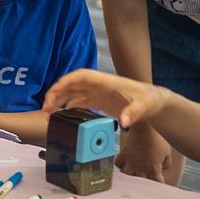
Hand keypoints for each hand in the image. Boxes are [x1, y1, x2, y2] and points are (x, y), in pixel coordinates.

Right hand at [43, 69, 166, 127]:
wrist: (154, 102)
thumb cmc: (149, 100)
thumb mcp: (144, 106)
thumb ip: (134, 113)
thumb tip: (124, 122)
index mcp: (105, 81)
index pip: (81, 76)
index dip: (66, 81)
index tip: (54, 91)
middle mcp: (98, 85)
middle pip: (71, 84)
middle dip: (56, 94)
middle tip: (46, 109)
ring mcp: (97, 93)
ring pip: (72, 93)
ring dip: (59, 101)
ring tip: (49, 115)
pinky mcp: (98, 102)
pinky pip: (78, 102)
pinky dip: (68, 108)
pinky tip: (62, 117)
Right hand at [115, 124, 171, 181]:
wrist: (145, 126)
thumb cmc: (157, 138)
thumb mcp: (167, 152)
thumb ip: (167, 164)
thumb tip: (163, 168)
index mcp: (153, 168)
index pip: (156, 183)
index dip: (157, 183)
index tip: (157, 182)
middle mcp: (141, 167)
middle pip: (139, 182)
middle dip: (143, 181)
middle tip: (145, 177)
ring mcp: (131, 162)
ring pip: (127, 175)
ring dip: (130, 174)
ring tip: (133, 172)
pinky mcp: (123, 154)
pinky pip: (118, 164)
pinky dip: (121, 165)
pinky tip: (125, 163)